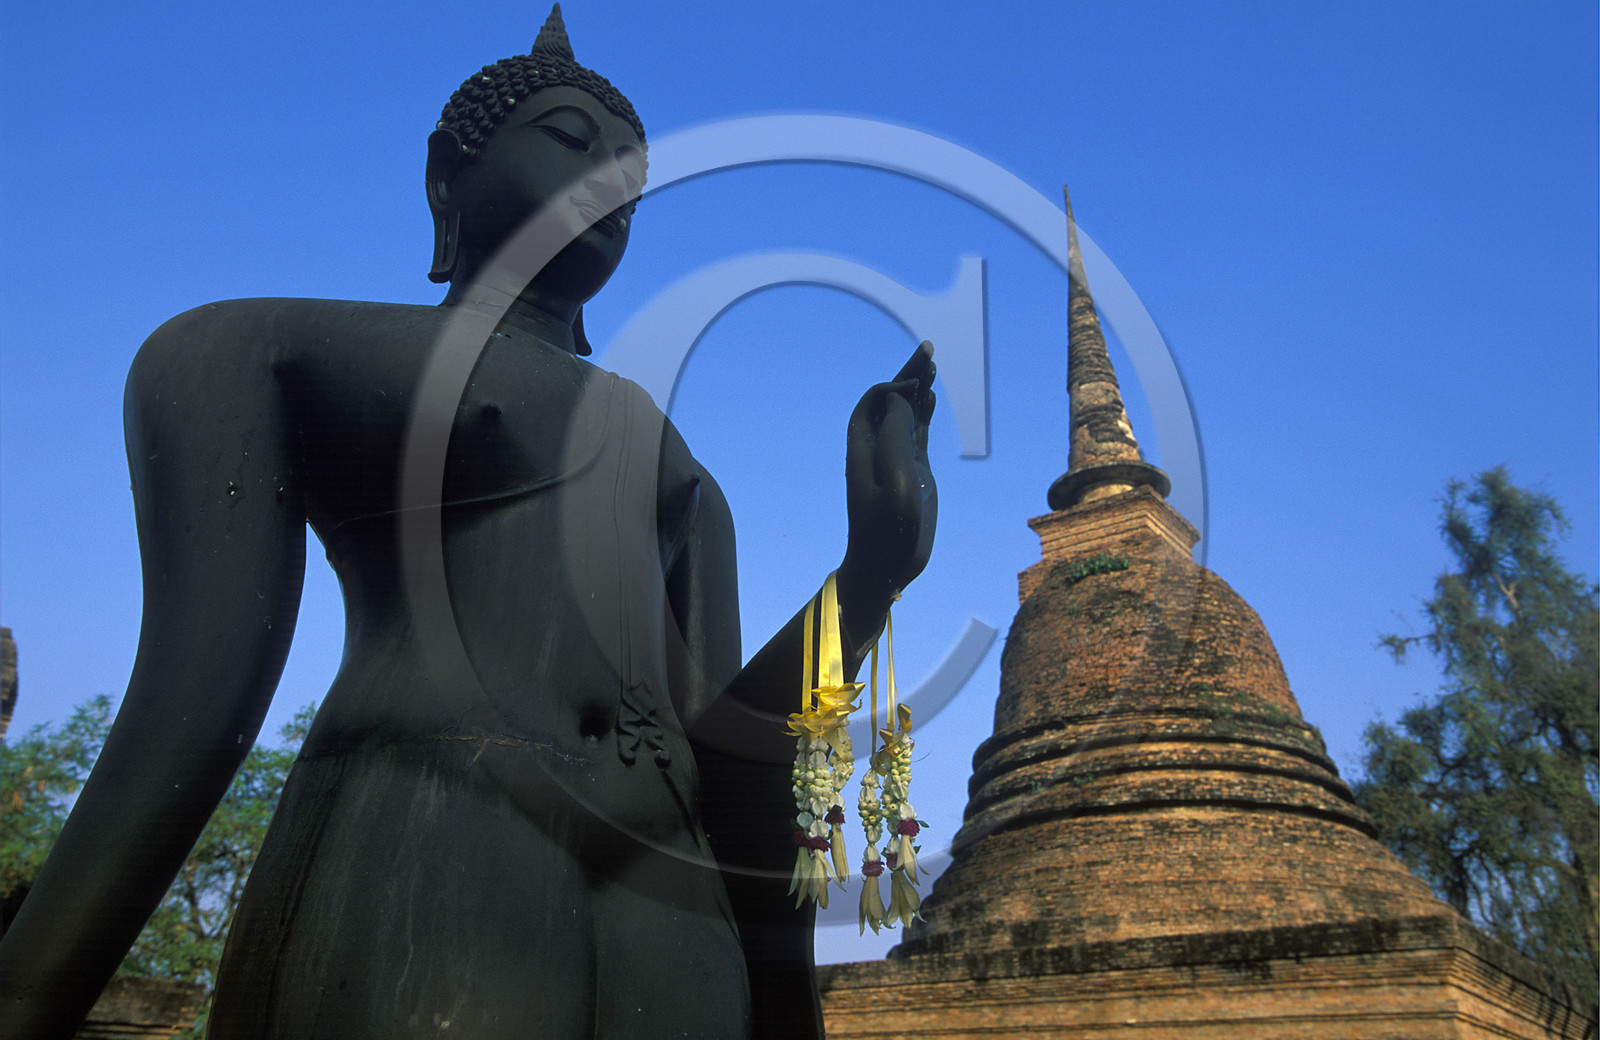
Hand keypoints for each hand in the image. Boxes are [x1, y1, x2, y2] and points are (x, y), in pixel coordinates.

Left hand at [840, 341, 937, 616]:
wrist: (885, 568)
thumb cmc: (888, 531)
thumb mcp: (895, 482)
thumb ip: (896, 437)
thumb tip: (901, 400)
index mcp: (865, 448)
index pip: (875, 401)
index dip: (895, 388)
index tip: (918, 391)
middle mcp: (877, 449)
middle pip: (890, 401)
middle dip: (908, 375)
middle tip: (928, 349)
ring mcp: (895, 459)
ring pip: (905, 415)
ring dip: (918, 390)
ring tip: (933, 365)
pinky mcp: (910, 472)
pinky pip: (916, 434)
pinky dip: (924, 414)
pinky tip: (932, 397)